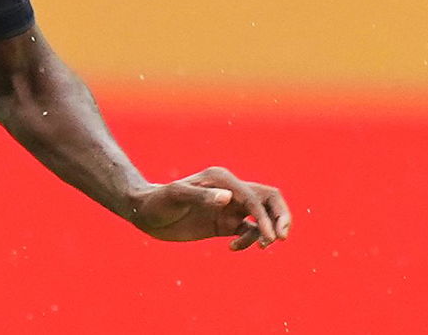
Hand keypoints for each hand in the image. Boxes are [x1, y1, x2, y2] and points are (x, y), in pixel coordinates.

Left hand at [127, 167, 291, 250]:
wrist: (145, 213)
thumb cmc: (157, 201)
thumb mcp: (175, 196)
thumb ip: (200, 195)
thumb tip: (228, 197)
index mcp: (221, 179)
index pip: (253, 196)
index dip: (264, 216)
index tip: (268, 238)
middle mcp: (229, 191)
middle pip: (269, 199)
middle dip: (281, 216)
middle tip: (281, 237)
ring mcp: (229, 208)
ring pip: (263, 216)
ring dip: (268, 231)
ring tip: (261, 247)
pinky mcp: (225, 224)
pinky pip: (249, 231)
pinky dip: (249, 241)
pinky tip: (233, 248)